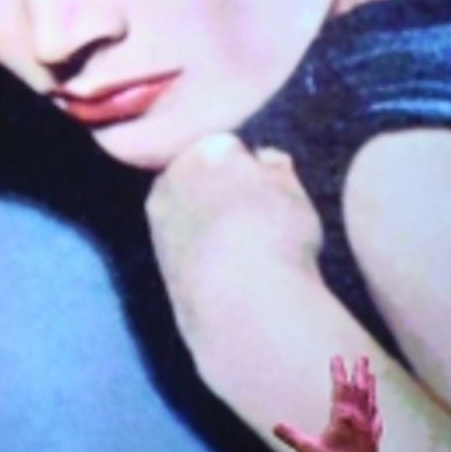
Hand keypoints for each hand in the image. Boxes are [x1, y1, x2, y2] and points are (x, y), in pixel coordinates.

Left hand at [147, 135, 324, 357]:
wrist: (242, 304)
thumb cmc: (277, 240)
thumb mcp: (294, 194)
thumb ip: (277, 170)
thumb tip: (266, 159)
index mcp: (209, 149)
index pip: (227, 146)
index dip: (249, 168)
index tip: (267, 190)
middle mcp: (174, 177)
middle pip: (197, 174)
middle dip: (219, 190)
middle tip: (255, 218)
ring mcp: (159, 219)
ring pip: (186, 209)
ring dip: (206, 222)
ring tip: (243, 250)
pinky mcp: (157, 259)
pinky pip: (182, 244)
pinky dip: (198, 252)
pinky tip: (226, 271)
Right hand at [272, 351, 383, 451]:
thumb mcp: (308, 451)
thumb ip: (292, 437)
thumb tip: (275, 426)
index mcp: (342, 416)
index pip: (341, 387)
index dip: (338, 371)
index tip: (337, 357)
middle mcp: (358, 417)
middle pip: (360, 388)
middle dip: (360, 371)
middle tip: (363, 356)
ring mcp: (368, 427)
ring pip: (370, 400)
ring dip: (370, 385)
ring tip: (371, 374)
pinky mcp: (373, 437)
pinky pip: (376, 418)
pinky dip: (375, 408)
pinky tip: (376, 408)